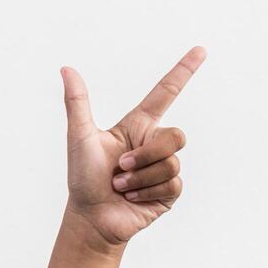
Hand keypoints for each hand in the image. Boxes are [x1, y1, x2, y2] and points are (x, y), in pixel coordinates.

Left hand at [61, 46, 206, 247]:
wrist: (91, 218)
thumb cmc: (83, 178)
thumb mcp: (79, 137)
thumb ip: (77, 102)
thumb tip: (66, 68)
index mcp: (136, 126)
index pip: (165, 93)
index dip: (183, 71)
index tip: (200, 50)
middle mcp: (153, 144)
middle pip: (176, 136)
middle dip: (146, 154)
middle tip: (119, 167)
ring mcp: (164, 167)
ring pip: (171, 163)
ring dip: (140, 177)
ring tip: (120, 185)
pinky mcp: (170, 191)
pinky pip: (172, 184)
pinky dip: (147, 191)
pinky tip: (132, 197)